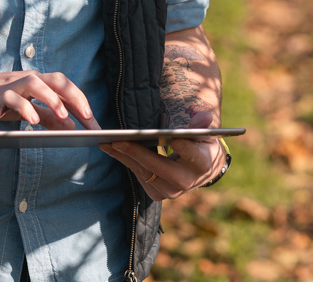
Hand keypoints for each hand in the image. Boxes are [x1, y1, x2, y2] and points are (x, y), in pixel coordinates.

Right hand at [0, 70, 99, 130]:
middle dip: (75, 98)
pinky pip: (11, 98)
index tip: (95, 124)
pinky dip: (24, 108)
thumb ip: (45, 115)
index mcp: (34, 83)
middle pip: (56, 80)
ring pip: (35, 83)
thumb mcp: (23, 109)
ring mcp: (9, 86)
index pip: (64, 87)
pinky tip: (32, 122)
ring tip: (64, 117)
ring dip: (52, 99)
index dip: (82, 103)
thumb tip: (70, 125)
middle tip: (88, 119)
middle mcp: (24, 80)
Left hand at [98, 111, 222, 200]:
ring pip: (144, 172)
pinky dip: (126, 163)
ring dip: (124, 157)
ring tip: (107, 143)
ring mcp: (171, 191)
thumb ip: (202, 126)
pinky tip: (113, 150)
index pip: (192, 154)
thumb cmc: (201, 145)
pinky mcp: (158, 194)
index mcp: (202, 164)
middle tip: (118, 140)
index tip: (173, 138)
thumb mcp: (205, 133)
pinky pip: (139, 177)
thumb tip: (205, 117)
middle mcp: (186, 181)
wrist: (203, 170)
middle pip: (158, 166)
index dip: (183, 148)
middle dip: (137, 152)